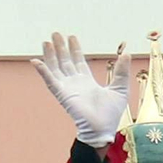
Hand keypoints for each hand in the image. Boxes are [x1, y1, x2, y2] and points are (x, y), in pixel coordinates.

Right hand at [31, 33, 130, 147]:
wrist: (102, 129)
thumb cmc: (110, 114)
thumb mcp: (120, 88)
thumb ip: (121, 70)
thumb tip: (126, 53)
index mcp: (87, 81)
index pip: (78, 61)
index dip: (75, 49)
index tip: (71, 37)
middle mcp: (75, 83)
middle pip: (65, 61)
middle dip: (60, 47)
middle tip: (56, 33)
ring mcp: (67, 88)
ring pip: (56, 67)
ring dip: (50, 55)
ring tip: (46, 41)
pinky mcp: (62, 94)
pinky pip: (50, 80)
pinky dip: (43, 71)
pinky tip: (36, 61)